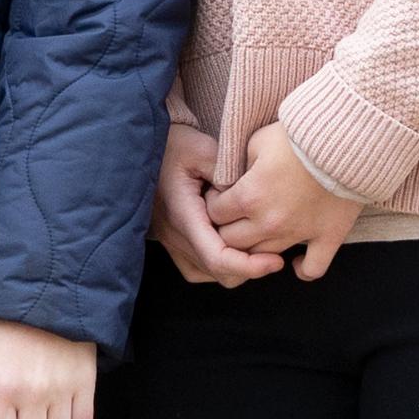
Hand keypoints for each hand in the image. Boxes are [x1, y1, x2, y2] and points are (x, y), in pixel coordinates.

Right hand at [153, 119, 262, 285]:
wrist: (143, 145)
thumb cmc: (173, 144)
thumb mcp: (202, 149)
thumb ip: (227, 174)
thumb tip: (248, 201)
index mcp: (183, 215)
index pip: (217, 257)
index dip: (249, 267)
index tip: (275, 261)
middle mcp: (175, 235)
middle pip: (218, 272)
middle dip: (249, 268)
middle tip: (273, 249)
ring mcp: (171, 241)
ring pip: (209, 274)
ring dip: (234, 267)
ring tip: (254, 247)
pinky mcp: (171, 241)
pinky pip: (197, 269)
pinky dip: (217, 268)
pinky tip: (230, 250)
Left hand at [205, 120, 362, 282]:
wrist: (346, 140)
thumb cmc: (299, 136)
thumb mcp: (257, 140)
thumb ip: (240, 164)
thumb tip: (234, 179)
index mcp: (249, 196)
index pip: (216, 213)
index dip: (214, 203)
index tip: (220, 196)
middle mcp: (270, 222)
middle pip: (233, 241)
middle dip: (227, 229)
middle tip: (234, 217)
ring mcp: (299, 233)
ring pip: (264, 257)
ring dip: (257, 249)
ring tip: (259, 234)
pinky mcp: (328, 237)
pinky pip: (313, 269)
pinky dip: (303, 269)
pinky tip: (296, 262)